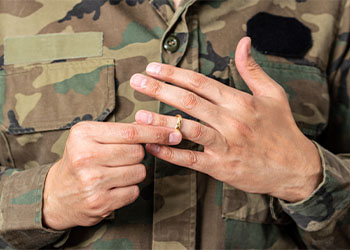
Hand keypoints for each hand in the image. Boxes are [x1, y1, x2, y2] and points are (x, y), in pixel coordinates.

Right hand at [43, 121, 181, 229]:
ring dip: (134, 172)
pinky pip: (134, 191)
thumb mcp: (92, 137)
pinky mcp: (100, 202)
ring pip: (140, 172)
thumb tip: (159, 125)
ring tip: (114, 173)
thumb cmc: (80, 160)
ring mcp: (92, 182)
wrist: (57, 194)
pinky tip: (113, 187)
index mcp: (84, 134)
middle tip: (121, 158)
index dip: (156, 132)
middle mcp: (86, 157)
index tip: (174, 132)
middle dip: (138, 154)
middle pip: (138, 152)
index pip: (131, 132)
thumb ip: (122, 130)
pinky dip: (129, 188)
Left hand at [130, 37, 321, 202]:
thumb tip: (244, 42)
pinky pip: (190, 159)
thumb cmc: (282, 130)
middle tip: (137, 81)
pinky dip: (170, 152)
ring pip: (187, 129)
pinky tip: (153, 145)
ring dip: (161, 121)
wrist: (295, 168)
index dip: (174, 73)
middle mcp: (231, 121)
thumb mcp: (273, 94)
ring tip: (139, 114)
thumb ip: (253, 69)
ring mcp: (225, 144)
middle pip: (189, 101)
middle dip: (159, 89)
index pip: (200, 83)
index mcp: (240, 102)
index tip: (154, 68)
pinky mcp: (221, 167)